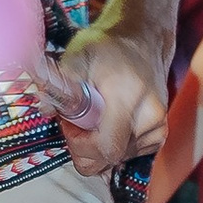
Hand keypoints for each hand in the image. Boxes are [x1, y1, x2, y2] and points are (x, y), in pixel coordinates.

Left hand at [37, 16, 171, 174]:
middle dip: (84, 148)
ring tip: (92, 117)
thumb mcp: (76, 57)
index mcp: (128, 97)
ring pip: (116, 160)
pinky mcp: (159, 136)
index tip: (68, 124)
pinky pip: (127, 156)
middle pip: (109, 159)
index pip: (106, 147)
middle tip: (75, 122)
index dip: (80, 145)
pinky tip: (107, 123)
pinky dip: (112, 145)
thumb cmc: (106, 48)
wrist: (141, 42)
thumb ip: (58, 84)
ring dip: (98, 146)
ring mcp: (157, 128)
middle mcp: (149, 117)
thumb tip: (44, 108)